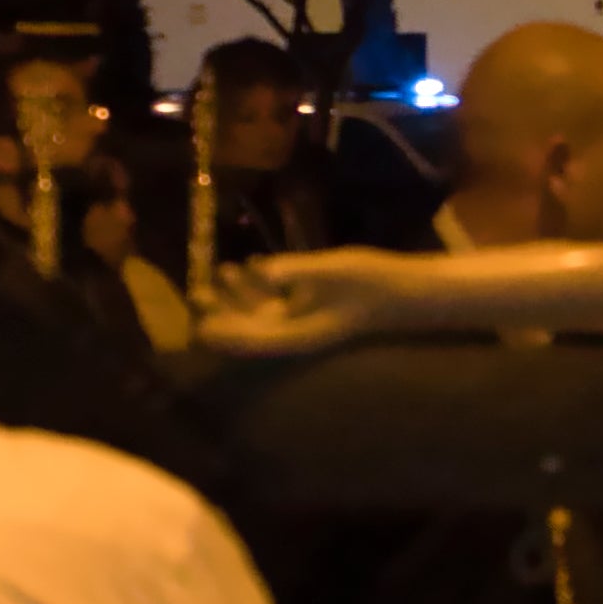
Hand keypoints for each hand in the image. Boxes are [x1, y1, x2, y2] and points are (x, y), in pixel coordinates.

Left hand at [186, 251, 405, 355]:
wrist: (405, 291)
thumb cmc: (371, 283)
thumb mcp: (330, 271)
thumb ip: (292, 271)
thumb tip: (259, 269)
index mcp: (296, 334)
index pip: (249, 340)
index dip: (221, 333)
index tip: (198, 321)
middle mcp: (293, 331)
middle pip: (247, 328)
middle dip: (221, 312)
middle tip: (198, 290)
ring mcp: (301, 319)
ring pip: (258, 312)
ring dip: (238, 296)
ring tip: (222, 269)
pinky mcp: (310, 305)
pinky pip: (276, 300)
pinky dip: (260, 286)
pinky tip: (252, 263)